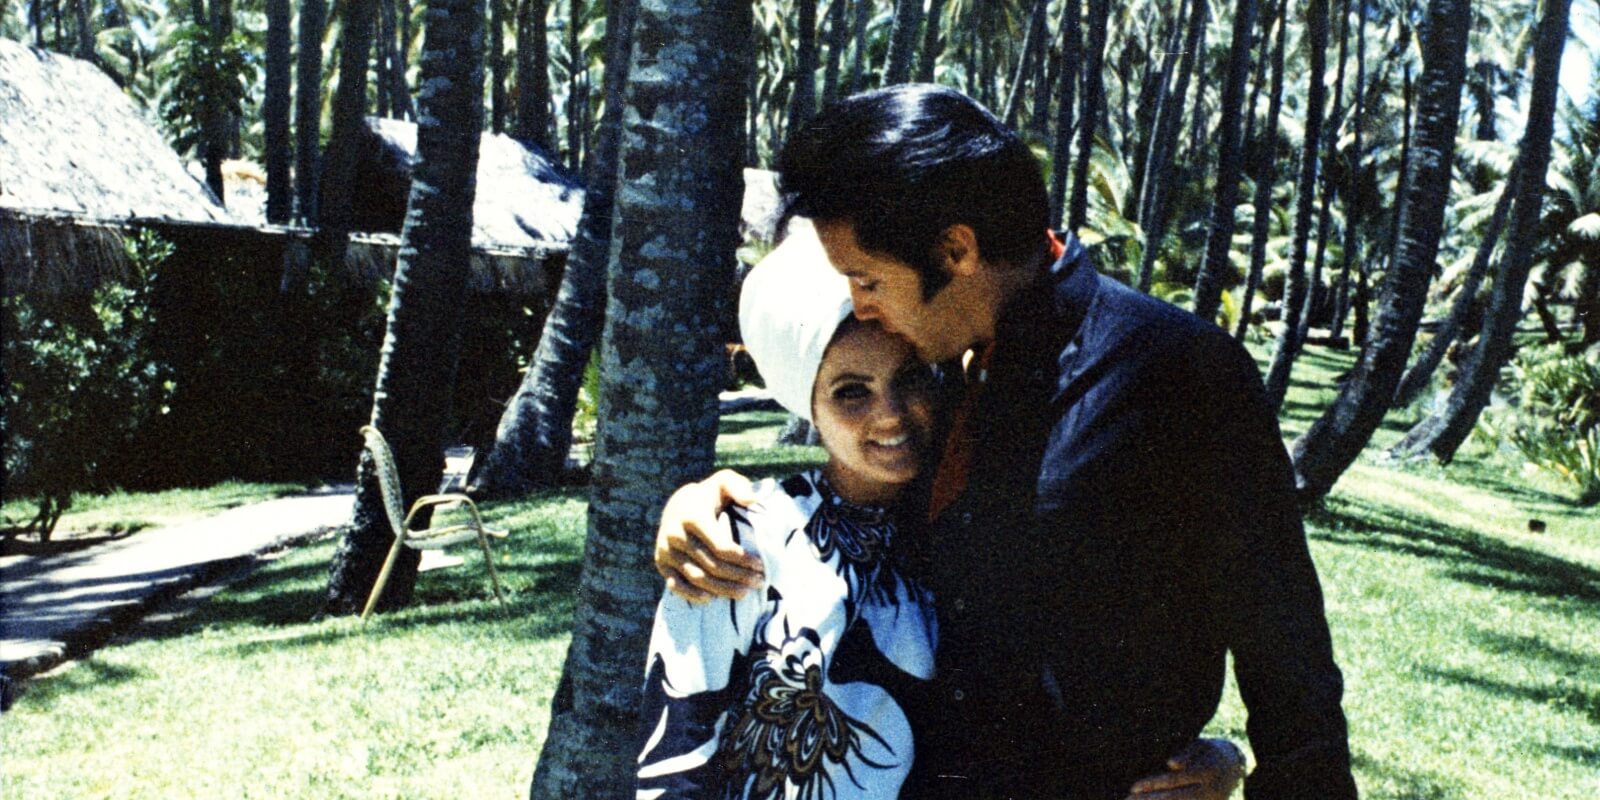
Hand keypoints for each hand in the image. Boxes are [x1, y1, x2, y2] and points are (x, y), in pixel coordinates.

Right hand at [654, 469, 764, 601]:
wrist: (677, 504)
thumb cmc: (709, 496)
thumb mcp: (724, 482)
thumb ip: (739, 486)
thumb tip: (752, 500)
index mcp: (692, 516)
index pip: (720, 546)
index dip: (742, 559)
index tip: (761, 564)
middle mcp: (675, 534)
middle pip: (711, 565)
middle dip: (738, 576)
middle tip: (759, 581)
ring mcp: (666, 550)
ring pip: (698, 578)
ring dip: (723, 589)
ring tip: (745, 592)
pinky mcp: (661, 563)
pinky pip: (677, 585)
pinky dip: (694, 595)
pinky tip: (713, 598)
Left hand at [1125, 738, 1245, 799]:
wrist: (1234, 767)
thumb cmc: (1209, 751)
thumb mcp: (1200, 745)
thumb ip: (1186, 753)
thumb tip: (1171, 764)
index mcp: (1206, 771)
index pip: (1174, 780)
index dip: (1153, 784)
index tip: (1133, 787)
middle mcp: (1209, 790)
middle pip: (1174, 797)